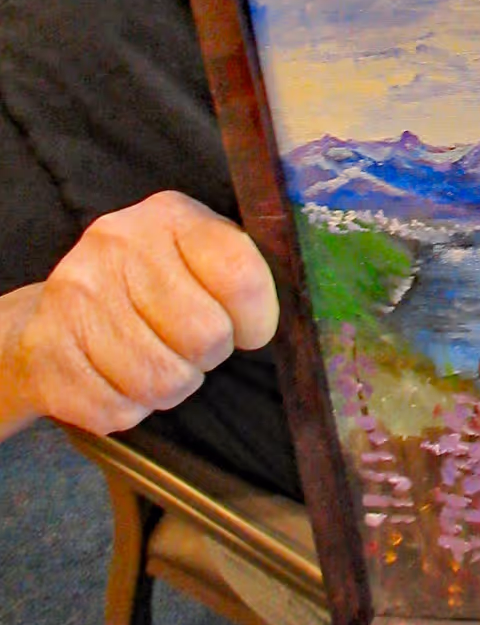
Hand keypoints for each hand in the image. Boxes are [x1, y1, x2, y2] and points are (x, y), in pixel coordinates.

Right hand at [2, 192, 277, 437]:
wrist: (54, 315)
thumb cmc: (152, 287)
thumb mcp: (198, 256)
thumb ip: (240, 273)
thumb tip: (287, 316)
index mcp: (170, 216)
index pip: (240, 275)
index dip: (258, 318)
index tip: (249, 329)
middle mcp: (117, 246)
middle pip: (206, 335)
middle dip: (210, 355)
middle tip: (193, 346)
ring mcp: (76, 297)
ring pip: (164, 381)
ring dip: (173, 385)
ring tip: (157, 360)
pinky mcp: (47, 351)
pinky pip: (119, 409)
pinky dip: (130, 407)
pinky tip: (118, 378)